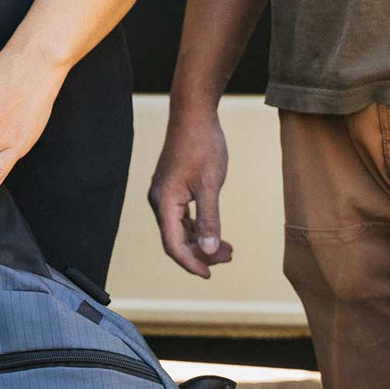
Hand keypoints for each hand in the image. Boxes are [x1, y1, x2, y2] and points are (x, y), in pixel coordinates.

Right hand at [148, 106, 235, 277]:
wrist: (194, 114)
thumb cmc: (202, 145)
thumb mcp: (210, 184)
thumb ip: (209, 219)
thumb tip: (208, 250)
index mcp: (165, 202)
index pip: (173, 245)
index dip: (190, 263)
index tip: (209, 274)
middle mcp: (160, 201)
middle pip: (177, 240)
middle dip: (201, 254)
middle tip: (229, 257)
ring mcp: (166, 195)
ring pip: (181, 230)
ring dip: (202, 242)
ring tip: (229, 249)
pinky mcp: (174, 189)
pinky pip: (183, 218)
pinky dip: (199, 228)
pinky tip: (216, 233)